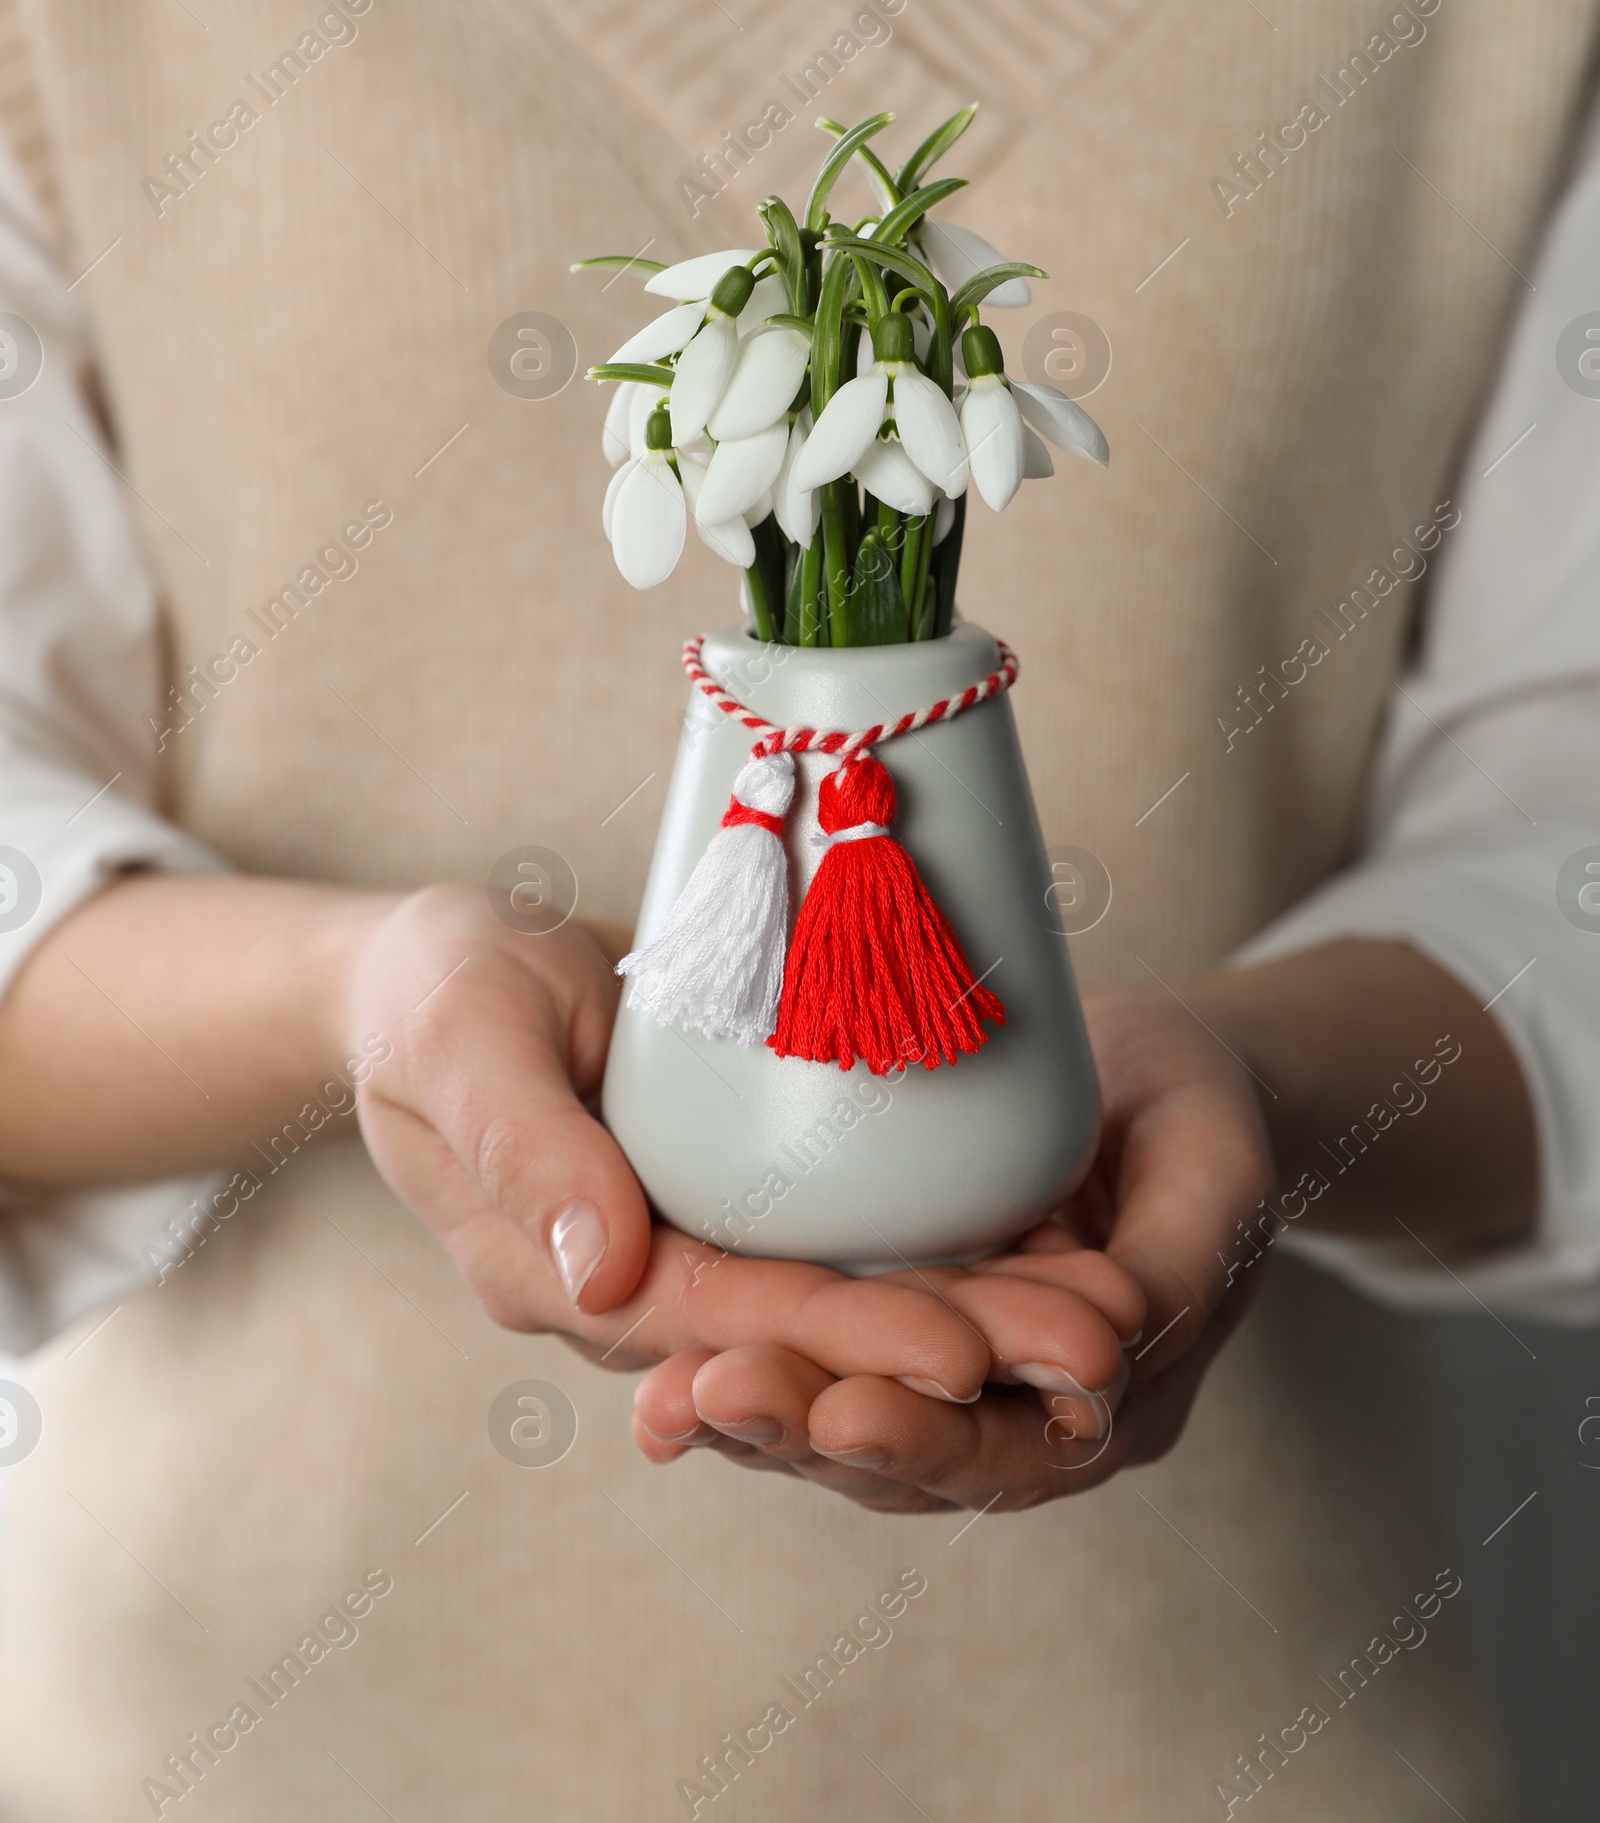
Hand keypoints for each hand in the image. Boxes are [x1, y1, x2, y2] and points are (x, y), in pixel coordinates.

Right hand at [348, 888, 1137, 1400]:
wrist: (443, 967)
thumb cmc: (437, 988)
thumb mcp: (463, 1035)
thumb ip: (523, 1141)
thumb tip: (596, 1268)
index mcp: (556, 1274)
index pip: (717, 1325)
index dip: (840, 1340)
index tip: (959, 1352)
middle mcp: (637, 1285)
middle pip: (807, 1335)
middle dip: (947, 1347)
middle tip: (1089, 1350)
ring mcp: (689, 1248)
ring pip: (841, 1300)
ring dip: (969, 1314)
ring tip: (1101, 1318)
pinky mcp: (732, 1200)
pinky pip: (842, 1242)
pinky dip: (934, 1252)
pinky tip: (1044, 1247)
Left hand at [630, 985, 1272, 1511]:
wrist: (1169, 1077)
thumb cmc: (1203, 1116)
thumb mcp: (1218, 1177)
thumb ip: (1178, 1268)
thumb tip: (1108, 1359)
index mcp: (1114, 1405)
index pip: (1008, 1448)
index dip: (923, 1436)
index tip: (841, 1411)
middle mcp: (1019, 1416)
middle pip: (900, 1454)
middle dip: (798, 1429)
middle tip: (705, 1396)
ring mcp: (949, 1373)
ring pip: (841, 1419)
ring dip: (751, 1414)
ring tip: (663, 1400)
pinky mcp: (892, 1315)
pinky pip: (816, 1353)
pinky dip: (747, 1356)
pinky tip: (662, 1362)